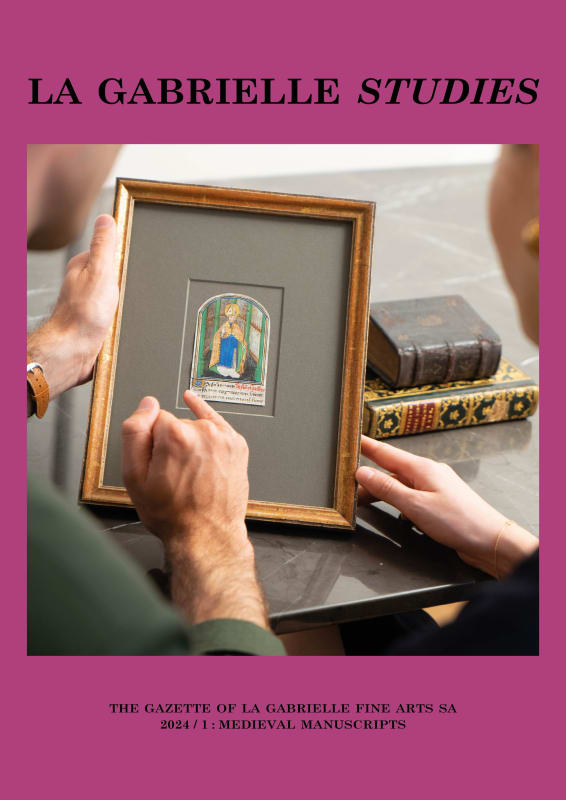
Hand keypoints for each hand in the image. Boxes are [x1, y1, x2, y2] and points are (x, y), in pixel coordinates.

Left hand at [27, 214, 117, 400]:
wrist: (75, 351)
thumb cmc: (83, 316)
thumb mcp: (100, 272)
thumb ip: (104, 245)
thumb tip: (106, 219)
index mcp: (83, 266)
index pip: (109, 251)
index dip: (123, 256)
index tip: (130, 264)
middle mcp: (83, 283)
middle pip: (115, 274)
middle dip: (126, 282)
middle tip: (127, 292)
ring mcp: (88, 302)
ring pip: (115, 296)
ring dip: (124, 303)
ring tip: (123, 309)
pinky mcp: (95, 320)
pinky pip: (114, 314)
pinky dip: (120, 317)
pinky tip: (122, 321)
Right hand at [122, 390, 267, 627]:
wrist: (207, 536)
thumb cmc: (172, 514)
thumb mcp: (134, 477)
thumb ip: (134, 433)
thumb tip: (145, 407)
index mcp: (175, 436)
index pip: (153, 420)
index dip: (149, 442)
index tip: (154, 462)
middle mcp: (203, 432)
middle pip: (175, 422)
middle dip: (170, 442)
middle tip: (171, 473)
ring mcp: (223, 438)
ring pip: (194, 425)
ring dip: (189, 440)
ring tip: (188, 470)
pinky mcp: (236, 445)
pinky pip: (216, 421)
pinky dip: (205, 414)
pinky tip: (193, 402)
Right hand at [356, 435, 537, 577]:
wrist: (491, 541)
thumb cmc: (459, 522)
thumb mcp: (415, 506)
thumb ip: (387, 489)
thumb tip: (362, 473)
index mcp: (421, 468)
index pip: (386, 452)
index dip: (366, 446)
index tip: (351, 438)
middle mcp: (428, 473)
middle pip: (391, 471)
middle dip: (369, 476)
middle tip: (347, 482)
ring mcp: (436, 488)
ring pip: (401, 486)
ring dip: (383, 492)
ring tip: (364, 500)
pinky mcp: (441, 503)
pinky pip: (413, 497)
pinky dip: (400, 504)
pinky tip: (397, 515)